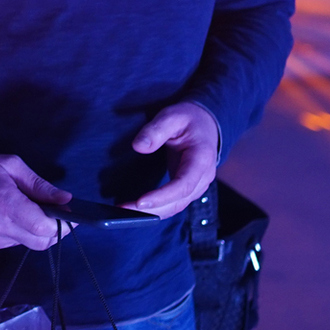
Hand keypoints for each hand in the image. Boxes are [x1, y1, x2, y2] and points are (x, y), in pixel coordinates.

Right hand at [0, 153, 74, 249]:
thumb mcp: (11, 165)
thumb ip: (39, 185)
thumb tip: (65, 199)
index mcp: (4, 203)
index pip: (42, 227)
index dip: (63, 223)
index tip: (71, 211)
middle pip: (42, 241)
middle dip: (57, 229)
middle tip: (60, 212)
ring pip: (32, 244)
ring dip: (42, 230)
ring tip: (37, 210)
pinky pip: (19, 242)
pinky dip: (27, 231)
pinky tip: (20, 215)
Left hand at [129, 102, 219, 217]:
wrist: (206, 124)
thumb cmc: (189, 119)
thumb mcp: (172, 116)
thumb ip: (156, 130)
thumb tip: (138, 147)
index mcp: (202, 159)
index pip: (183, 185)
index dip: (162, 196)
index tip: (140, 202)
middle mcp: (203, 177)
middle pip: (178, 201)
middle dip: (151, 210)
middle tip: (122, 210)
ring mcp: (197, 186)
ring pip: (175, 207)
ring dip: (151, 213)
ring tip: (124, 212)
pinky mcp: (187, 189)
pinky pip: (173, 204)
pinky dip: (156, 210)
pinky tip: (135, 210)